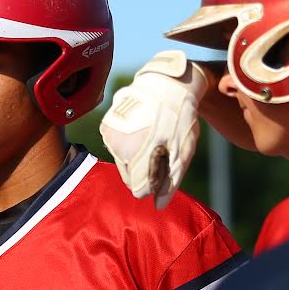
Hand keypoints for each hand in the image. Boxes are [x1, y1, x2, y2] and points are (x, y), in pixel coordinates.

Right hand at [100, 51, 208, 208]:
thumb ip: (171, 182)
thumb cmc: (179, 119)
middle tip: (160, 150)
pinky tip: (141, 130)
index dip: (155, 182)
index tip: (165, 165)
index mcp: (139, 154)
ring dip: (136, 158)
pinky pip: (116, 148)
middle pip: (129, 179)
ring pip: (122, 164)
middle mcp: (119, 146)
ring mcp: (109, 135)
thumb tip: (159, 206)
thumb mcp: (182, 152)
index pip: (139, 190)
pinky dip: (127, 146)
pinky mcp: (106, 126)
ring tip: (151, 137)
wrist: (166, 83)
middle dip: (144, 171)